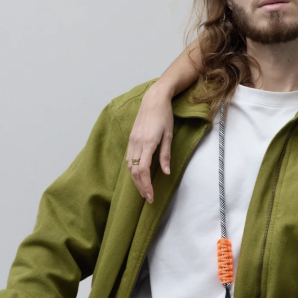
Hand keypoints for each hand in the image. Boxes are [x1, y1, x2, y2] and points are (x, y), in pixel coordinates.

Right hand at [125, 82, 174, 202]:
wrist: (153, 99)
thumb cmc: (164, 115)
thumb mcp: (169, 135)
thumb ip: (165, 155)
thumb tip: (165, 173)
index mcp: (148, 143)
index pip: (143, 170)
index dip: (146, 185)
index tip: (151, 196)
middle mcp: (137, 143)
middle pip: (134, 171)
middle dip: (140, 187)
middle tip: (148, 198)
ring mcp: (132, 141)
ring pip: (129, 166)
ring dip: (135, 180)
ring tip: (143, 190)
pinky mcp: (131, 138)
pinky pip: (128, 158)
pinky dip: (132, 169)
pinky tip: (137, 175)